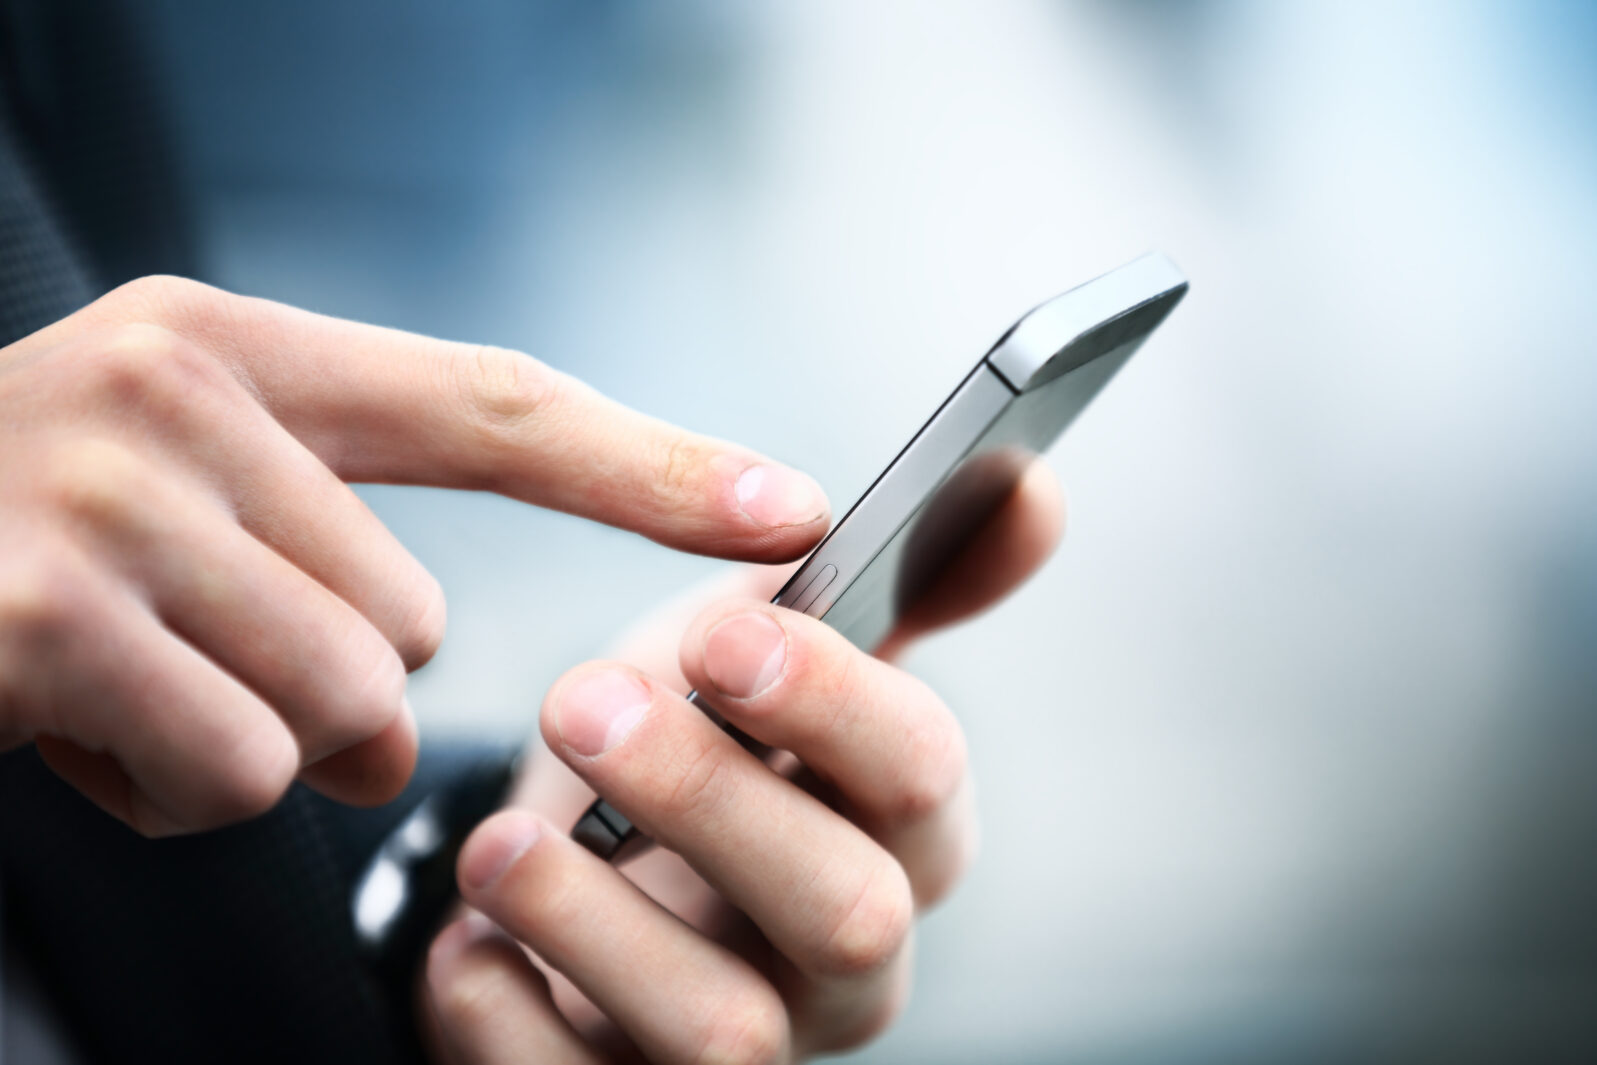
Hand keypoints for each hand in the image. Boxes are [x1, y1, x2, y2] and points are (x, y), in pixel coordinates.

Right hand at [0, 276, 827, 835]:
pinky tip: (70, 728)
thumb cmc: (8, 539)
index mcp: (236, 355)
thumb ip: (323, 543)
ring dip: (249, 743)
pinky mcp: (53, 620)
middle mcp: (180, 399)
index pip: (495, 407)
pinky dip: (171, 794)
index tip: (789, 506)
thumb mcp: (168, 488)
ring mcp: (112, 502)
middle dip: (326, 682)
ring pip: (340, 710)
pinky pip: (240, 774)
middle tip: (188, 651)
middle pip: (410, 621)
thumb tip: (423, 690)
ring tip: (125, 687)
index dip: (655, 465)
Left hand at [424, 462, 1064, 1063]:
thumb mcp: (776, 646)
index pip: (924, 780)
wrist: (582, 869)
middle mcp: (848, 959)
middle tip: (582, 704)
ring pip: (725, 1035)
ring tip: (500, 844)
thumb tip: (1027, 485)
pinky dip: (508, 1020)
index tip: (721, 634)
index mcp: (897, 831)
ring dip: (598, 923)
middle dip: (714, 801)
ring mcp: (750, 1044)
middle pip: (848, 913)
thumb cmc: (696, 747)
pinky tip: (468, 945)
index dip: (833, 706)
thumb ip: (893, 577)